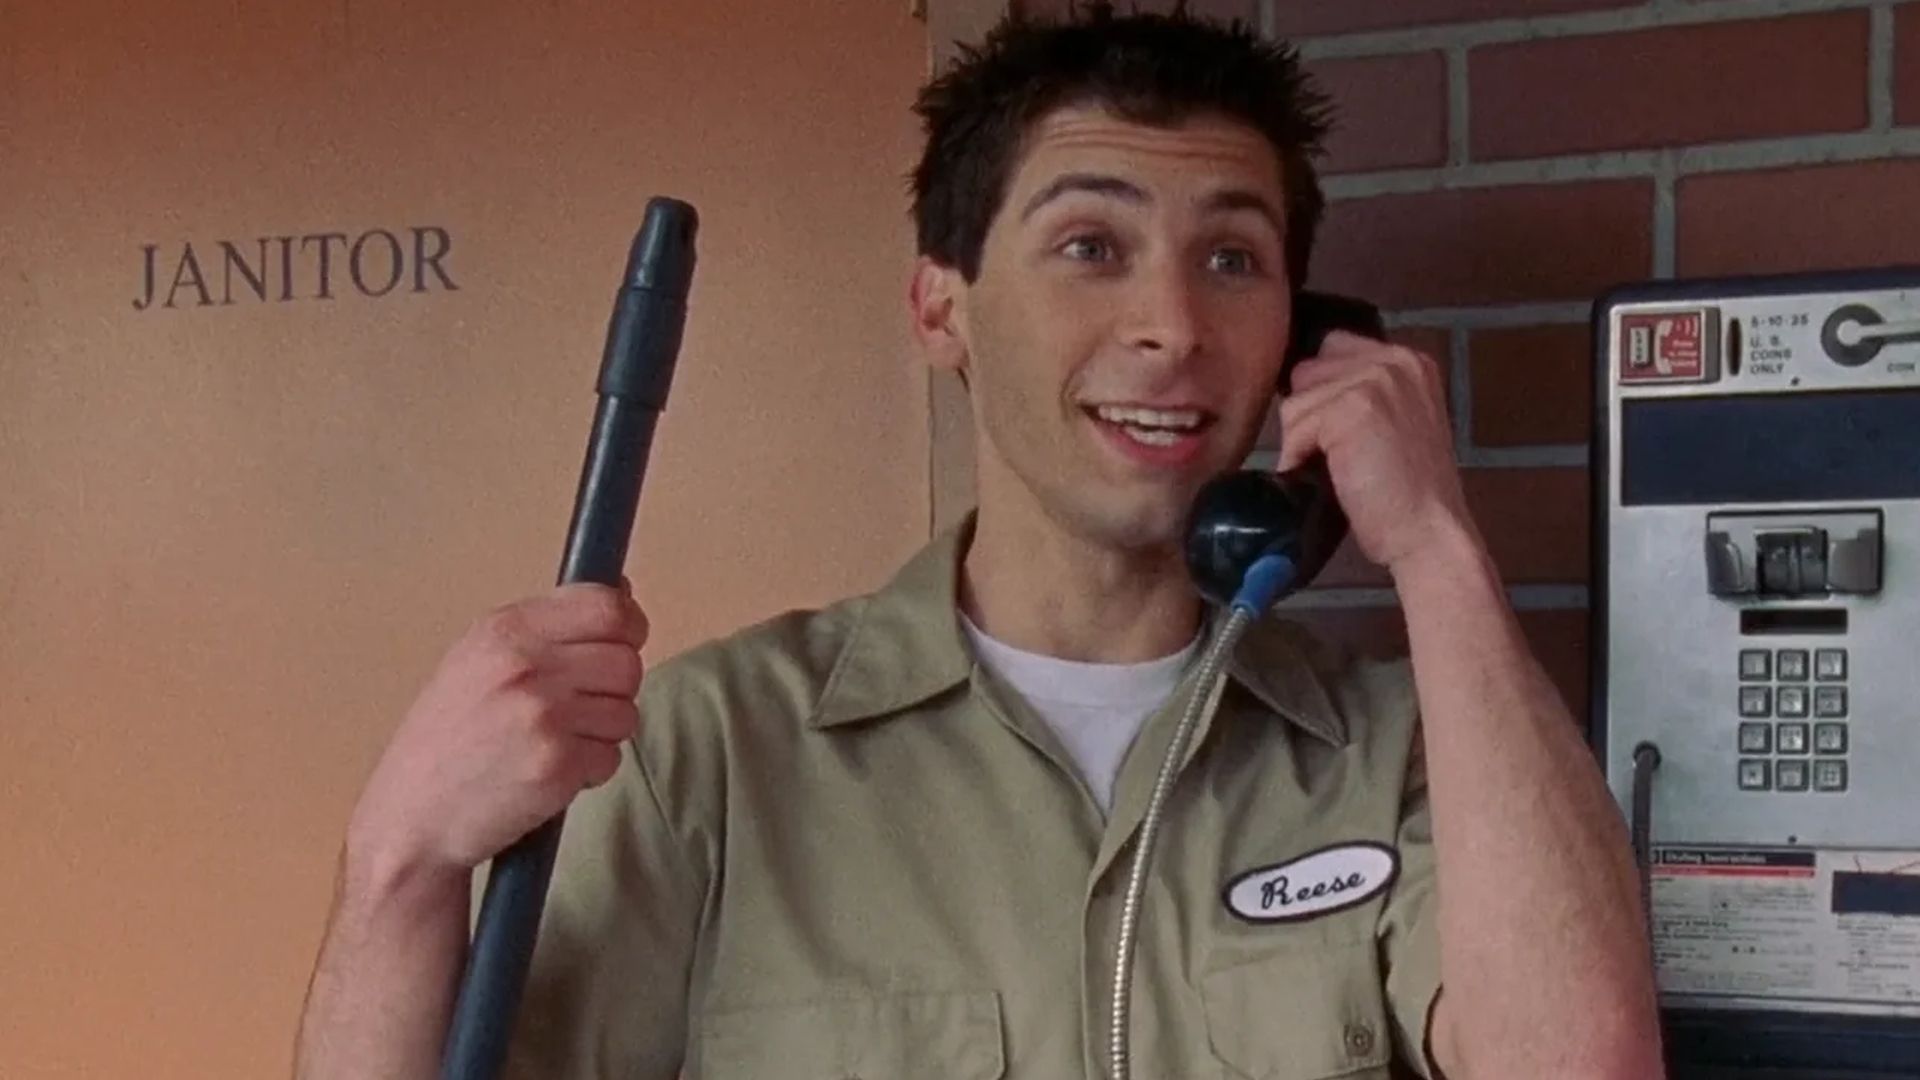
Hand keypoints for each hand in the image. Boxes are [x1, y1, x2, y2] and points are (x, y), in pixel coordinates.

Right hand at [344, 581, 647, 890]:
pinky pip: (611, 757)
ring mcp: (544, 716)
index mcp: (507, 630)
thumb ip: (548, 626)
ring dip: (601, 734)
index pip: (608, 607)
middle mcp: (526, 666)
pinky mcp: (557, 765)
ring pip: (625, 712)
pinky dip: (589, 771)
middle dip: (613, 690)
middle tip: (574, 710)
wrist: (409, 816)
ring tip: (552, 743)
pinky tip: (548, 772)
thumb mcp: (478, 659)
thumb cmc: (447, 739)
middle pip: (627, 663)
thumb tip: (622, 592)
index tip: (623, 643)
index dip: (628, 626)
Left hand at [1276, 331, 1475, 573]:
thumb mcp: (1396, 424)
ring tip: (1330, 468)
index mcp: (1410, 362)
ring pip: (1297, 398)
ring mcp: (1375, 379)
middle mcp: (1396, 359)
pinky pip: (1296, 423)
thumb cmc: (1407, 492)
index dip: (1322, 390)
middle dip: (1309, 413)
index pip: (1334, 347)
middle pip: (1310, 369)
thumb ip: (1364, 395)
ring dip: (1301, 439)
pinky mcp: (1351, 406)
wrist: (1428, 531)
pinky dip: (1297, 455)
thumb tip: (1305, 387)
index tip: (1329, 429)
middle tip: (1330, 453)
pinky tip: (1323, 476)